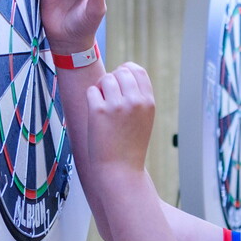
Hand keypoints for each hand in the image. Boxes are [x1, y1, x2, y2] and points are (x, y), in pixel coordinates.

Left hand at [86, 62, 154, 183]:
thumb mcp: (144, 119)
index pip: (138, 71)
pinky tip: (96, 113)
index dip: (126, 71)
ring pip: (105, 79)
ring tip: (102, 105)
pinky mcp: (99, 111)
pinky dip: (91, 99)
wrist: (120, 170)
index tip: (120, 81)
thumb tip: (123, 71)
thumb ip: (138, 96)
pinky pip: (91, 91)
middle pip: (120, 72)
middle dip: (112, 80)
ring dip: (101, 89)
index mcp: (148, 102)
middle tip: (108, 97)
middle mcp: (135, 101)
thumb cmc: (129, 146)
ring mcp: (117, 106)